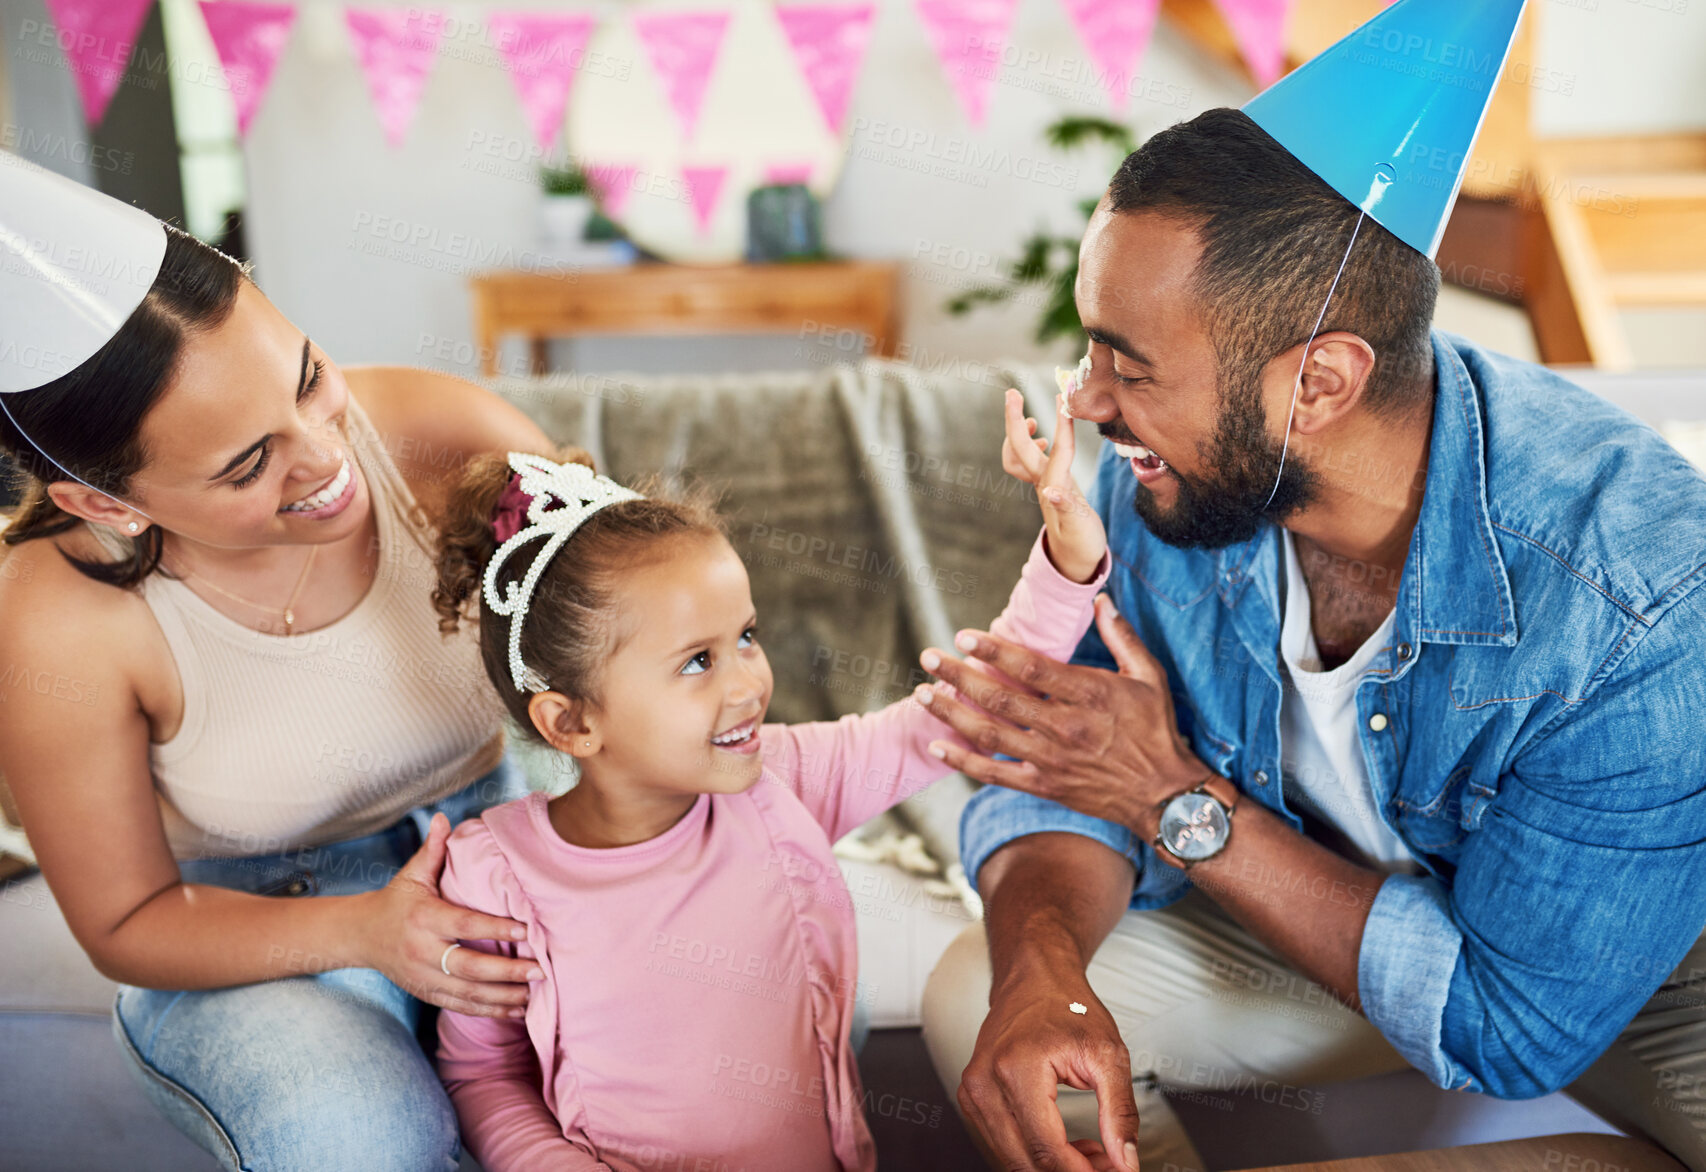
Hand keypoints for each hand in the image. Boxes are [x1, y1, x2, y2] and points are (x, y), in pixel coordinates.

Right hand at [354, 812, 539, 1017]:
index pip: (464, 924)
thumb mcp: (411, 875)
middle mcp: (422, 951)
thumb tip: (444, 817)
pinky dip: (489, 1010)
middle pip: (469, 966)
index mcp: (423, 918)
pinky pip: (460, 1006)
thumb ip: (432, 850)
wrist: (361, 936)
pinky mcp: (425, 994)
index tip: (526, 929)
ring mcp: (423, 977)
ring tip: (535, 993)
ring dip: (503, 996)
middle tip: (541, 968)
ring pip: (467, 993)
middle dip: (507, 970)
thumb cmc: (397, 901)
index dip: (495, 928)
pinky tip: (516, 1008)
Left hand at [919, 595, 1207, 835]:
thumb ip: (1122, 637)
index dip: (993, 649)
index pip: (1030, 667)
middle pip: (1000, 698)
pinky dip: (962, 761)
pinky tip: (936, 746)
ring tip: (921, 694)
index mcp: (1089, 694)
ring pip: (989, 734)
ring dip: (951, 712)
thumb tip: (1099, 600)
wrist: (1164, 795)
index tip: (964, 635)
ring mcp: (1052, 759)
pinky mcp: (1045, 786)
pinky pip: (994, 774)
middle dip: (958, 675)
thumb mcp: (1149, 677)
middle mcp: (1066, 726)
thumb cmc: (1157, 730)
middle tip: (928, 656)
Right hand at [959, 954, 1140, 1170]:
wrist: (1034, 978)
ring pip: (1012, 1159)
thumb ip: (1120, 1112)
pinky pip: (1002, 1144)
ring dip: (1052, 1166)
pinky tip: (1064, 1142)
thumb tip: (1126, 1161)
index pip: (1046, 1148)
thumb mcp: (1108, 1054)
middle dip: (1070, 1171)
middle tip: (1107, 1163)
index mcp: (1016, 1069)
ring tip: (1090, 1150)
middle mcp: (985, 1082)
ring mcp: (973, 1091)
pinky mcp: (972, 1098)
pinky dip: (1034, 1153)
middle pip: (1025, 1161)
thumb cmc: (1067, 1006)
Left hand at [1002, 387, 1106, 583]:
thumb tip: (1052, 491)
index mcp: (1056, 486)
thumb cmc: (1080, 544)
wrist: (1074, 559)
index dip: (1062, 424)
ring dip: (1018, 432)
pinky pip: (1030, 460)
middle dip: (1014, 419)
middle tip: (1012, 393)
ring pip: (1019, 455)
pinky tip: (1042, 439)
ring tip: (1030, 418)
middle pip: (1021, 447)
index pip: (1058, 449)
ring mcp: (1044, 483)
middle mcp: (1045, 482)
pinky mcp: (1048, 485)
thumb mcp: (1079, 527)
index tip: (1063, 397)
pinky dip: (1031, 444)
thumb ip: (1068, 508)